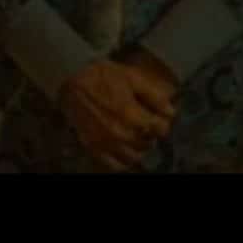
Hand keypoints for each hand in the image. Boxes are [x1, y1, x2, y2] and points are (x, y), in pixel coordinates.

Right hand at [59, 60, 175, 170]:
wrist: (71, 81)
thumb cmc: (103, 76)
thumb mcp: (132, 78)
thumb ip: (153, 96)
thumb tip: (171, 111)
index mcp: (133, 116)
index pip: (161, 129)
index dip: (163, 122)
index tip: (159, 117)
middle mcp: (122, 135)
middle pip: (149, 144)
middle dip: (151, 134)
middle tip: (147, 124)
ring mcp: (107, 144)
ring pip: (134, 157)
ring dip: (138, 148)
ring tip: (135, 136)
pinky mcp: (94, 149)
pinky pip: (114, 166)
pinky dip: (123, 161)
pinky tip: (124, 149)